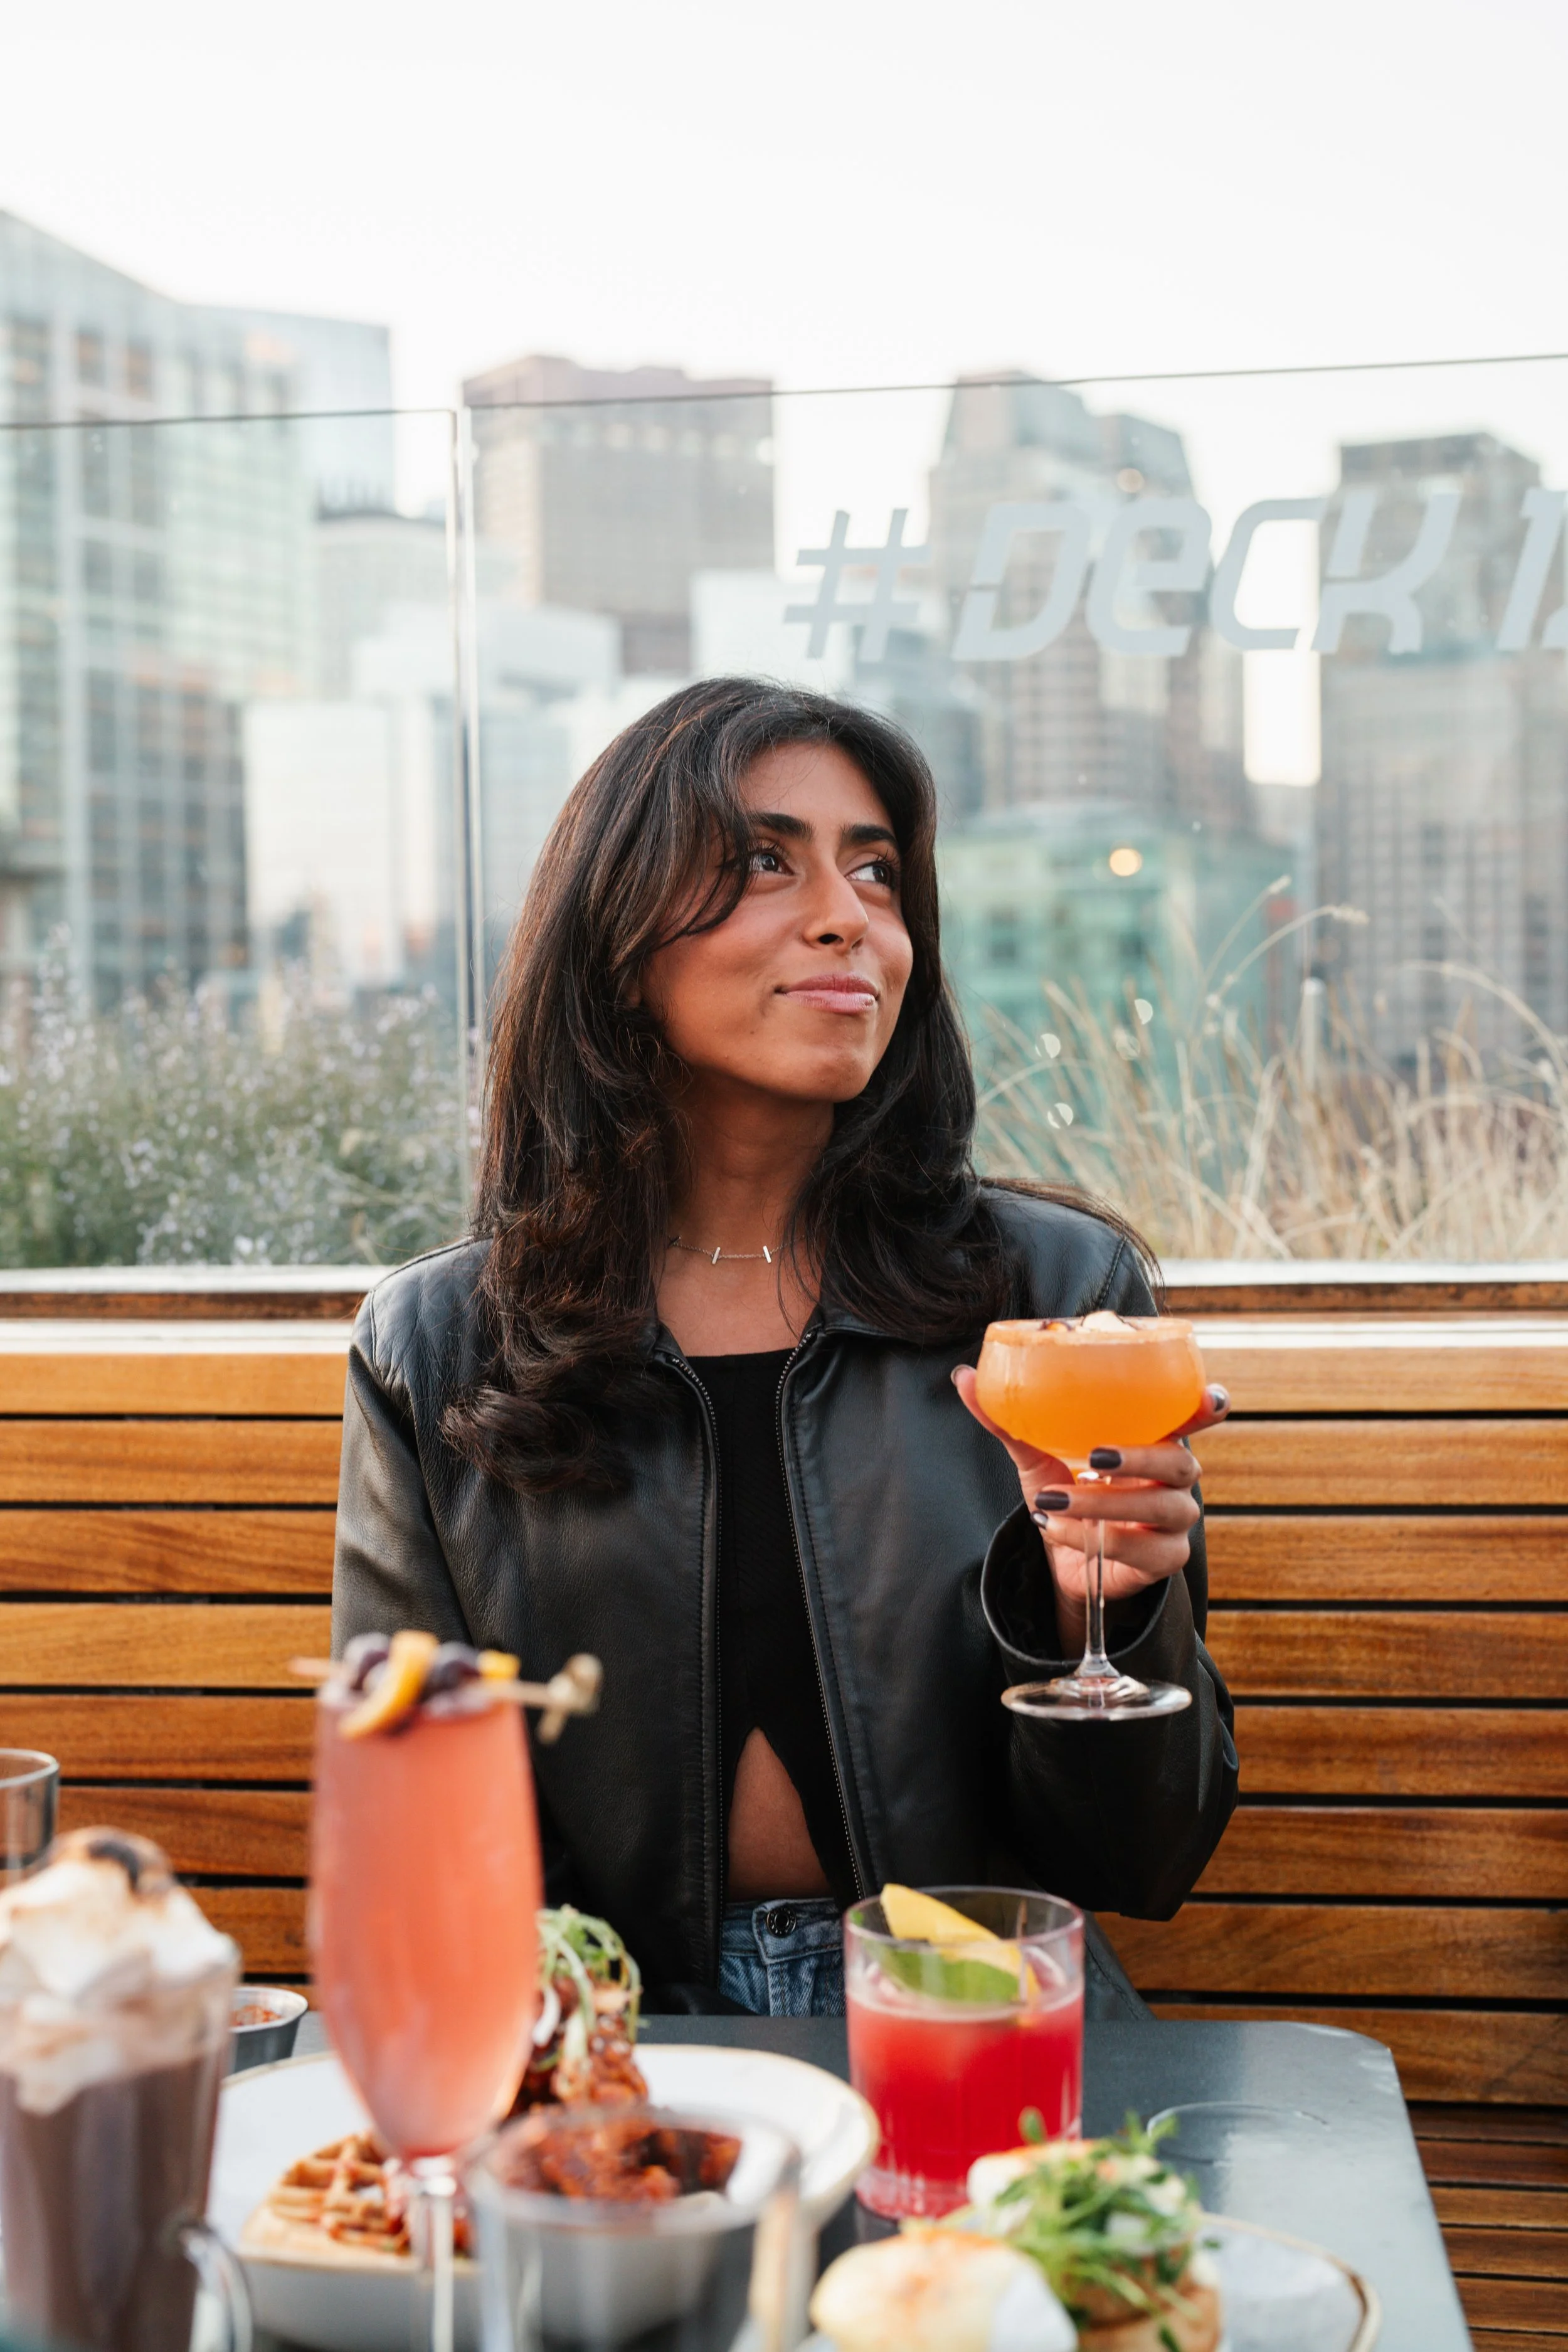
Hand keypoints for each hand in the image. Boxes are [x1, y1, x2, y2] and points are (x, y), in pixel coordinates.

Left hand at [951, 1364, 1229, 1649]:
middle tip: (1097, 1455)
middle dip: (1143, 1456)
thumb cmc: (1062, 1488)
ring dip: (1107, 1503)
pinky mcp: (1163, 1558)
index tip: (1211, 1397)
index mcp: (1152, 1437)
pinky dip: (1096, 1539)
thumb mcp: (1033, 1452)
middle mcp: (1172, 1477)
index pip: (1192, 1417)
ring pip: (1164, 1507)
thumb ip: (1007, 1418)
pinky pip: (1143, 1550)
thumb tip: (962, 1377)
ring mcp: (1173, 1520)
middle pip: (1182, 1462)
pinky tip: (1057, 1528)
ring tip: (1056, 1499)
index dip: (1208, 1406)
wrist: (1059, 1554)